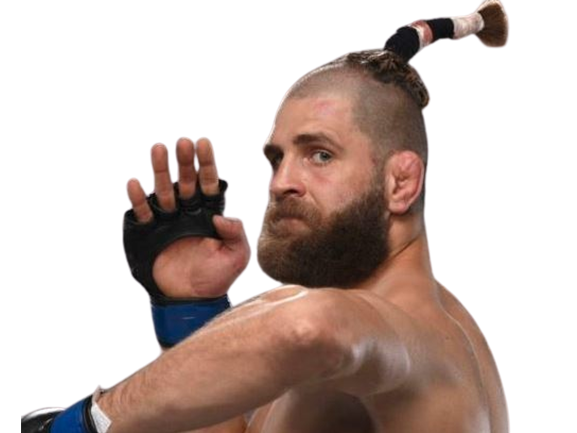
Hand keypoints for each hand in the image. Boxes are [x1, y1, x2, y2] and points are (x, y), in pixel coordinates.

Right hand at [126, 137, 248, 298]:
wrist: (192, 301)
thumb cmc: (217, 279)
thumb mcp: (235, 258)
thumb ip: (235, 235)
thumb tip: (221, 217)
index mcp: (209, 215)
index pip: (209, 184)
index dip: (205, 165)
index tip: (202, 143)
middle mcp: (189, 213)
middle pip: (187, 182)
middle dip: (185, 162)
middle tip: (183, 141)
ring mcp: (169, 222)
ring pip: (165, 191)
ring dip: (162, 171)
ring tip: (159, 149)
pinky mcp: (151, 234)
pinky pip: (144, 213)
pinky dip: (138, 199)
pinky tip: (135, 182)